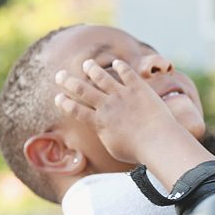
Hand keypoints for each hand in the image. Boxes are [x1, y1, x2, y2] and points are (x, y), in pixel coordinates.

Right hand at [54, 58, 176, 164]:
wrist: (157, 141)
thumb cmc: (137, 151)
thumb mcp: (114, 148)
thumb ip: (105, 135)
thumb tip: (103, 130)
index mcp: (99, 122)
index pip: (76, 110)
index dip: (65, 103)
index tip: (58, 97)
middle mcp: (107, 105)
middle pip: (83, 90)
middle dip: (69, 81)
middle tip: (60, 75)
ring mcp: (122, 94)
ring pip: (102, 77)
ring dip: (92, 69)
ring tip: (87, 64)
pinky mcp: (138, 87)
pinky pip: (126, 73)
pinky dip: (120, 67)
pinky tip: (116, 63)